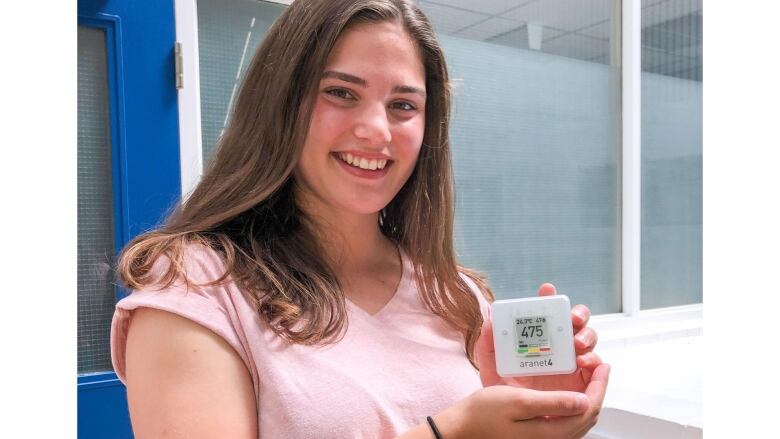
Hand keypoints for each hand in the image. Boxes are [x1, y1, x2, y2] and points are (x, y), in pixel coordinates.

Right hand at [431, 366, 609, 438]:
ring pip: (578, 418)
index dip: (600, 385)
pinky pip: (565, 420)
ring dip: (587, 396)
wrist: (463, 429)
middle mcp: (553, 438)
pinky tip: (568, 391)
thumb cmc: (484, 414)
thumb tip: (583, 400)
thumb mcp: (518, 401)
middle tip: (598, 367)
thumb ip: (552, 402)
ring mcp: (546, 437)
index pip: (589, 408)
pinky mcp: (538, 434)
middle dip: (597, 389)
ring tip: (587, 375)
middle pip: (588, 414)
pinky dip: (572, 403)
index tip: (603, 365)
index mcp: (552, 432)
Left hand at [477, 283, 602, 392]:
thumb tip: (489, 323)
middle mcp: (559, 345)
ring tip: (578, 345)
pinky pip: (597, 368)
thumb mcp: (493, 370)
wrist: (516, 420)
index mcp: (539, 338)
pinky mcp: (584, 379)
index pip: (547, 313)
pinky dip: (597, 363)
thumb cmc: (506, 392)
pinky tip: (587, 363)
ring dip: (587, 336)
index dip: (549, 298)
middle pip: (576, 322)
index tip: (547, 290)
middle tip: (571, 320)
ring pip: (589, 340)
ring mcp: (573, 361)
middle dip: (578, 314)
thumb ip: (488, 348)